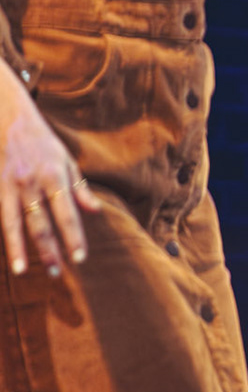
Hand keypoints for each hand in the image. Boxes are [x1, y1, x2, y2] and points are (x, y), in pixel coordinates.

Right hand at [0, 87, 102, 276]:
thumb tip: (96, 212)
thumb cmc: (43, 142)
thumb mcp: (68, 160)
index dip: (73, 238)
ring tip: (23, 270)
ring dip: (19, 248)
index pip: (67, 214)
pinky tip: (8, 250)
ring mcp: (8, 185)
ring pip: (13, 223)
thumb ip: (80, 189)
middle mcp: (31, 182)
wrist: (8, 117)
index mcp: (55, 176)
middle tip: (55, 274)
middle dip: (48, 250)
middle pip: (40, 224)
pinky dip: (4, 233)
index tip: (80, 259)